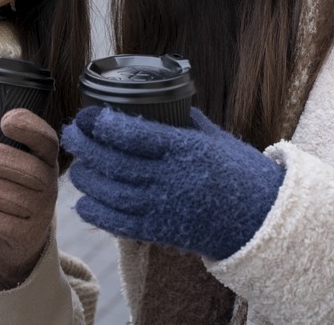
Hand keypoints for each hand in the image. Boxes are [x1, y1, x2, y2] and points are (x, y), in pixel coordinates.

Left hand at [0, 108, 57, 289]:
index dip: (30, 129)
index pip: (47, 140)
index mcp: (44, 157)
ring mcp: (41, 212)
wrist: (19, 235)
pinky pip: (3, 225)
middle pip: (30, 170)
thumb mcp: (1, 162)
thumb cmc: (4, 184)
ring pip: (12, 198)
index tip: (5, 120)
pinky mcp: (26, 236)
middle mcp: (49, 183)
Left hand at [62, 106, 284, 260]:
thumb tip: (154, 100)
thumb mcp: (213, 137)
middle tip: (71, 132)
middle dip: (86, 145)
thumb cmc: (239, 171)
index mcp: (185, 149)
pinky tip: (84, 202)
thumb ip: (182, 120)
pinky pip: (120, 225)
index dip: (105, 124)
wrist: (262, 220)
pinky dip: (97, 214)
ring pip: (111, 194)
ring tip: (78, 166)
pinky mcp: (161, 232)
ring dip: (87, 178)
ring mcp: (164, 208)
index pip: (134, 134)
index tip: (90, 114)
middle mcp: (170, 179)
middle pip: (115, 162)